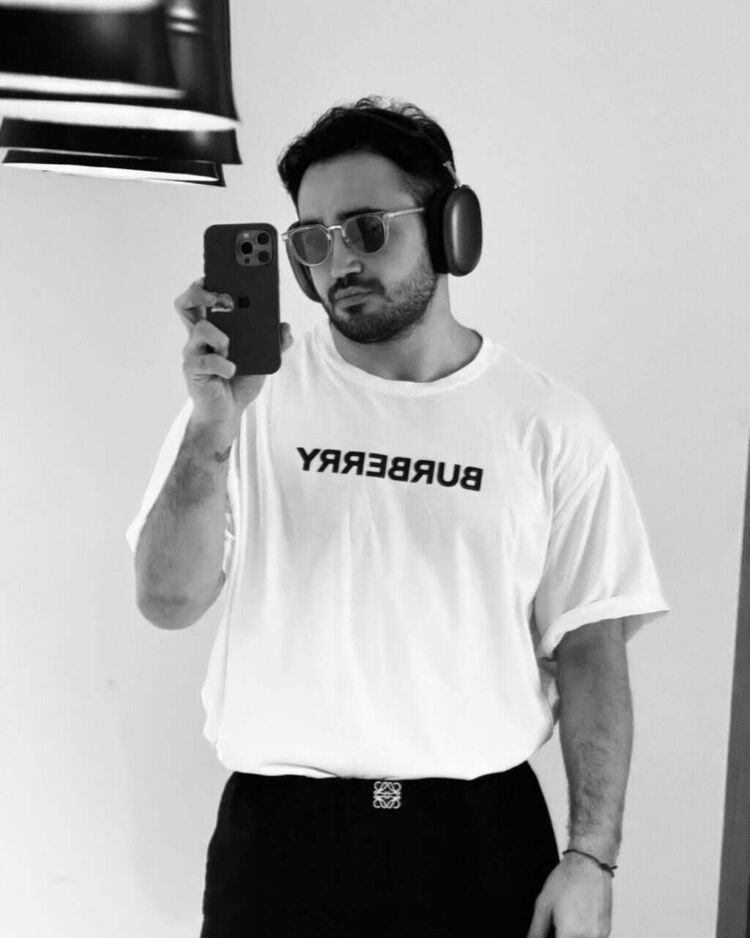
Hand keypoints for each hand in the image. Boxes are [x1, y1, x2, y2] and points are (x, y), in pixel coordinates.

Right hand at [174, 277, 292, 426]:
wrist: (228, 413)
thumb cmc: (239, 382)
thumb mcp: (264, 360)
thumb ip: (275, 343)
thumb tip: (285, 327)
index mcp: (214, 328)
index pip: (203, 296)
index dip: (207, 280)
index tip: (221, 269)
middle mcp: (199, 337)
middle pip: (185, 302)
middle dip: (202, 292)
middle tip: (223, 298)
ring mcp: (193, 352)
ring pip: (200, 328)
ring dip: (221, 337)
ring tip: (231, 350)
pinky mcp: (194, 370)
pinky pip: (206, 359)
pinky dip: (224, 364)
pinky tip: (232, 370)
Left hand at [526, 853, 612, 937]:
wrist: (590, 864)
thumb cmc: (568, 878)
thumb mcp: (543, 904)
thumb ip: (536, 930)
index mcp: (570, 933)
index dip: (552, 936)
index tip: (552, 930)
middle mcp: (588, 937)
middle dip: (562, 934)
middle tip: (558, 923)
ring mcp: (600, 935)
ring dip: (572, 934)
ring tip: (568, 916)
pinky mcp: (606, 930)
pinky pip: (592, 937)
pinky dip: (583, 932)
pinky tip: (578, 915)